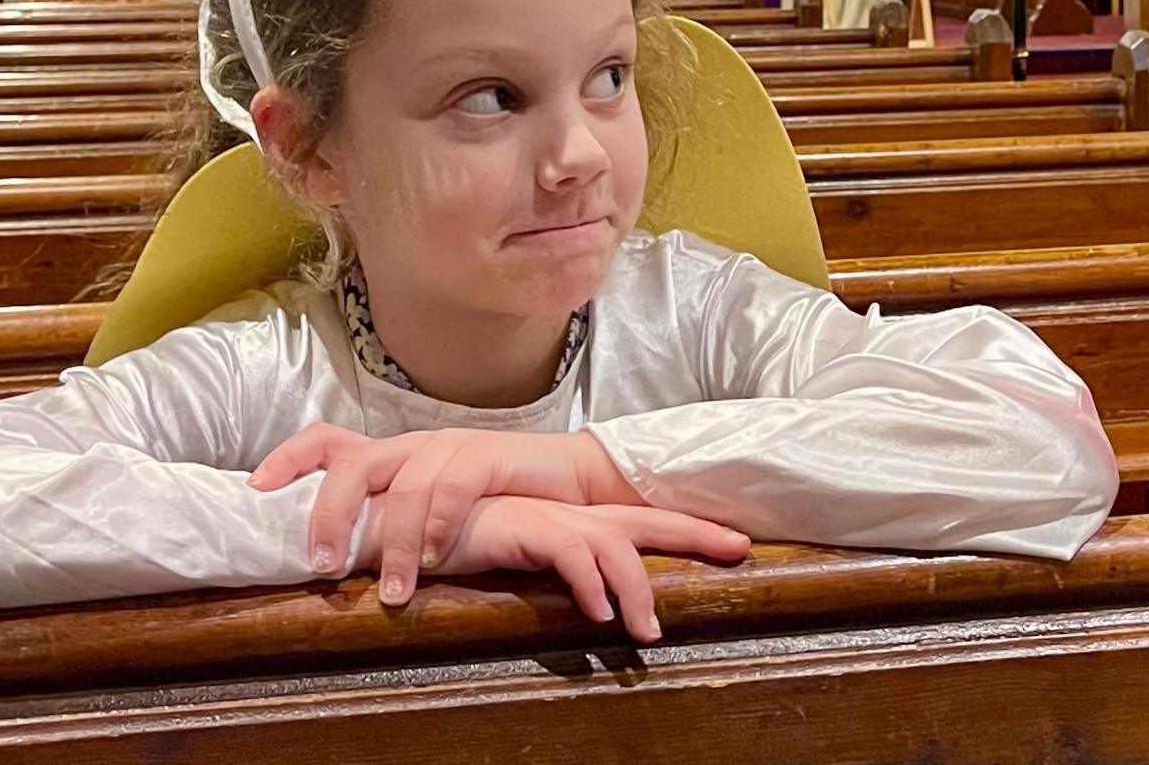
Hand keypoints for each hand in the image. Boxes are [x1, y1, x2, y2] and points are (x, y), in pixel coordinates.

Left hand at [252, 425, 642, 597]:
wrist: (571, 481)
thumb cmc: (498, 502)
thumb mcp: (434, 514)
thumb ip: (392, 524)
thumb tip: (338, 564)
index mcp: (394, 455)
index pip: (327, 440)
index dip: (287, 458)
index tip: (254, 488)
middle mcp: (414, 445)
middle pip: (353, 465)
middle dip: (329, 515)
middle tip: (321, 567)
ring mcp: (451, 447)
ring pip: (404, 488)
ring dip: (394, 545)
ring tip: (394, 593)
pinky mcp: (489, 454)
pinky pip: (454, 487)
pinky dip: (440, 527)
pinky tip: (437, 561)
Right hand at [402, 496, 750, 639]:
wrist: (408, 517)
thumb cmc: (464, 542)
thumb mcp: (522, 562)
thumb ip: (557, 577)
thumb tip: (592, 611)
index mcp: (578, 521)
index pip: (645, 521)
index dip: (691, 529)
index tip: (737, 542)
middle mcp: (574, 516)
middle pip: (649, 520)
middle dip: (696, 532)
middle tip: (740, 548)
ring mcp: (552, 518)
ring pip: (616, 545)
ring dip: (639, 589)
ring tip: (650, 633)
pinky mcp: (526, 528)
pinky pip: (571, 555)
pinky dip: (591, 584)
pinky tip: (600, 616)